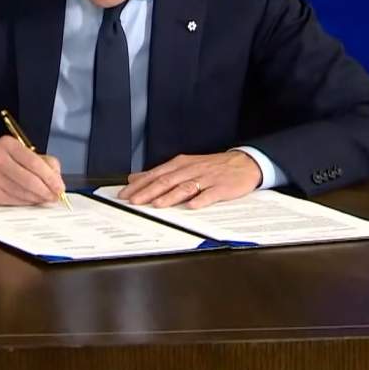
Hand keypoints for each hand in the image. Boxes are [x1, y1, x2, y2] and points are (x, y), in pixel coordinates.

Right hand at [0, 135, 66, 205]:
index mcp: (8, 145)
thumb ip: (41, 161)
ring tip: (44, 198)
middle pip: (30, 180)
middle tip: (55, 196)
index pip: (35, 163)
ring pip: (24, 192)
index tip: (60, 187)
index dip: (51, 177)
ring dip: (38, 198)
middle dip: (47, 191)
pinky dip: (27, 202)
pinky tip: (31, 200)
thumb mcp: (18, 152)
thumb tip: (56, 179)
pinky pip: (15, 201)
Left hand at [118, 151, 261, 208]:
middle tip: (134, 201)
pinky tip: (192, 206)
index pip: (155, 174)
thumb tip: (135, 177)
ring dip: (170, 196)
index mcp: (180, 165)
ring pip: (185, 187)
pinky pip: (210, 194)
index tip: (124, 194)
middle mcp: (190, 170)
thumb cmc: (211, 166)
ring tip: (157, 205)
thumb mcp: (184, 165)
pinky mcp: (222, 187)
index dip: (139, 185)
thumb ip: (160, 173)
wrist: (244, 163)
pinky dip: (200, 200)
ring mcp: (206, 178)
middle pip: (166, 181)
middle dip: (148, 191)